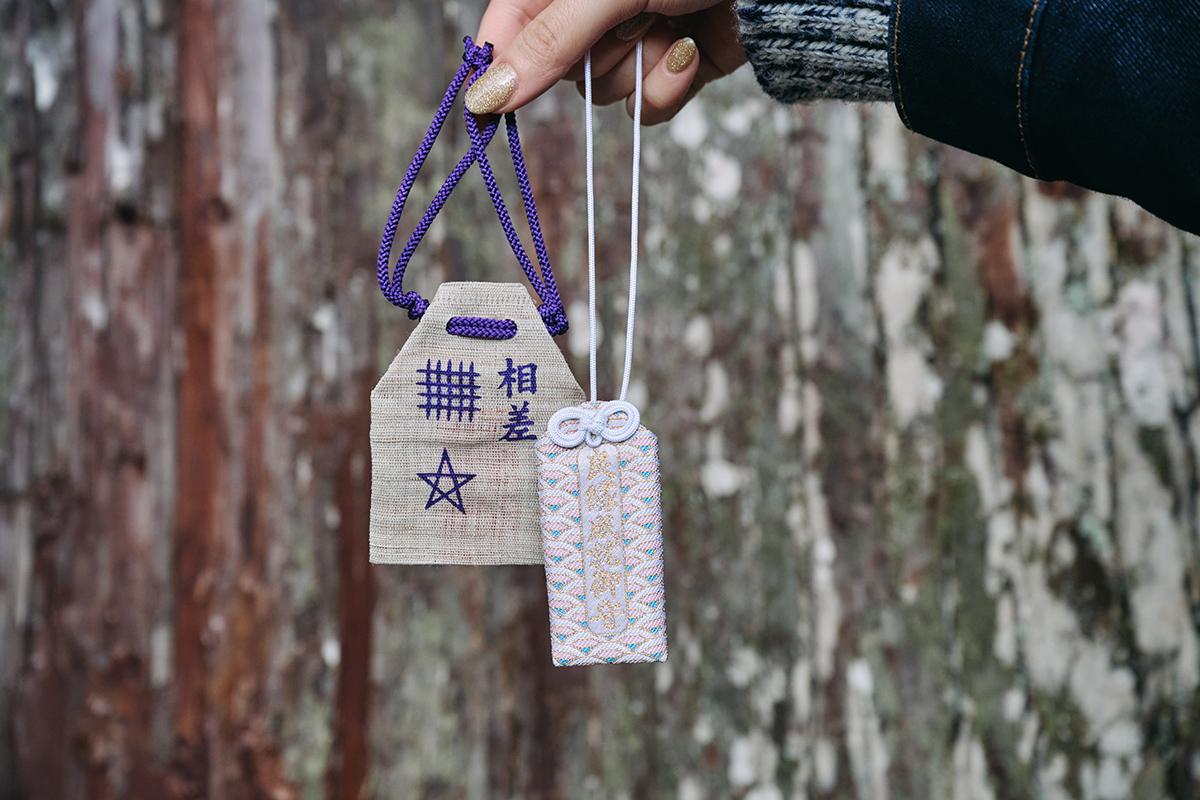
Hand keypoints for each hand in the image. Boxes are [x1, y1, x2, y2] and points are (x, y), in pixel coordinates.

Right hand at [468, 0, 745, 124]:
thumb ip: (548, 41)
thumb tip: (487, 94)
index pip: (509, 26)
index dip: (499, 67)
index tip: (485, 111)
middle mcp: (596, 8)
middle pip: (560, 69)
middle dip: (597, 57)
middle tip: (632, 20)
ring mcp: (636, 38)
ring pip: (606, 93)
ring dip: (640, 69)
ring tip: (671, 25)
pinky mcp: (673, 67)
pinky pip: (647, 108)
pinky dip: (669, 88)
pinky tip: (690, 50)